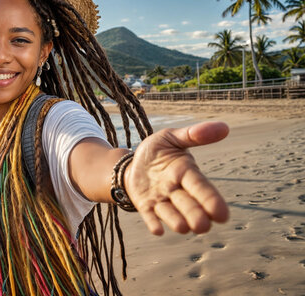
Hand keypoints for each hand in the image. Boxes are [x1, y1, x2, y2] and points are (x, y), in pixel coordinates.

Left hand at [126, 121, 229, 235]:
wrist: (133, 163)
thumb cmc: (158, 151)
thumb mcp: (171, 137)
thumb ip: (194, 134)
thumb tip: (224, 127)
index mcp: (186, 172)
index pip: (200, 187)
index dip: (210, 200)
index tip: (222, 215)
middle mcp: (176, 189)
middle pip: (188, 205)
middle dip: (195, 215)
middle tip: (202, 226)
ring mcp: (161, 200)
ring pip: (171, 214)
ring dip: (176, 221)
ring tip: (183, 227)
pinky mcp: (146, 207)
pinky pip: (150, 217)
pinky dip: (154, 223)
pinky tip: (157, 230)